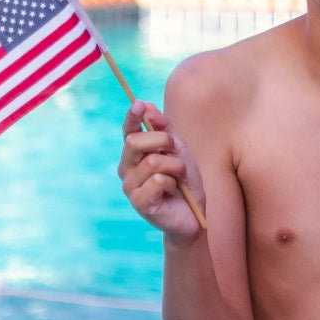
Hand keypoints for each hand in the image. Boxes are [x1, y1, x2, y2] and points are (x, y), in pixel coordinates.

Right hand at [118, 100, 205, 240]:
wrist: (193, 215)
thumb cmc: (185, 183)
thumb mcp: (179, 150)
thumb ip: (164, 129)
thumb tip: (146, 104)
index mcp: (134, 155)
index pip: (128, 131)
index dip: (132, 117)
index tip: (139, 105)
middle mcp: (126, 169)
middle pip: (135, 142)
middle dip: (163, 142)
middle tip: (177, 153)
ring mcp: (130, 187)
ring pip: (153, 162)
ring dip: (175, 167)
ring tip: (179, 179)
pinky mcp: (139, 202)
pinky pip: (158, 180)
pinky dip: (173, 183)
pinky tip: (173, 192)